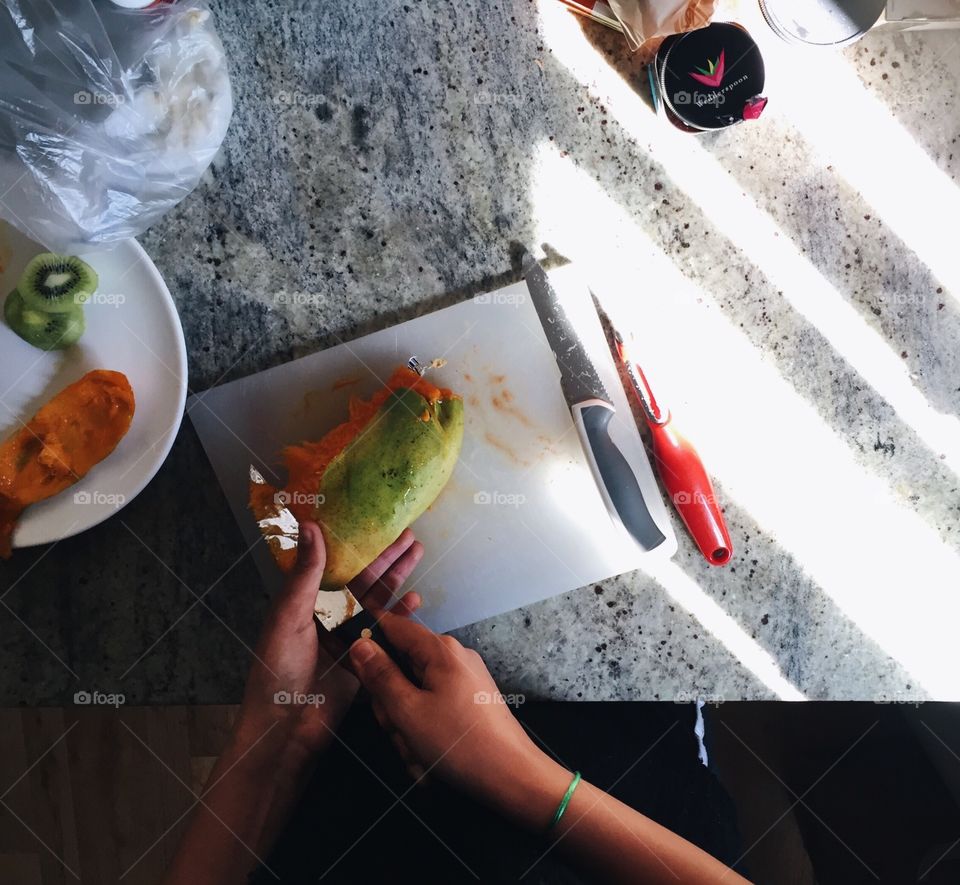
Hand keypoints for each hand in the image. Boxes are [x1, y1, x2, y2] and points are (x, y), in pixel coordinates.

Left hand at [236, 522, 423, 754]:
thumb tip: (310, 524)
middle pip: (363, 578)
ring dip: (397, 577)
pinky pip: (387, 631)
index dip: (355, 542)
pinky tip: (416, 598)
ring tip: (418, 553)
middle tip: (410, 533)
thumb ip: (305, 573)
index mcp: (305, 601)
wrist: (287, 729)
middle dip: (386, 556)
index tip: (374, 520)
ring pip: (378, 599)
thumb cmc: (278, 670)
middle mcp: (328, 615)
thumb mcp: (288, 617)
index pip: (335, 563)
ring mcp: (349, 636)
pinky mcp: (366, 658)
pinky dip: (402, 614)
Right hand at [348, 615, 570, 826]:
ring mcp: (464, 680)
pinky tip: (428, 760)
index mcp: (440, 650)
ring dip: (407, 726)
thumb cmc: (457, 742)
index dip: (369, 642)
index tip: (353, 668)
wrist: (513, 777)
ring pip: (414, 694)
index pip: (393, 626)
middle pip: (402, 668)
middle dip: (392, 704)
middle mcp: (453, 658)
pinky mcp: (469, 702)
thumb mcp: (408, 711)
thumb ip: (380, 676)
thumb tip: (360, 643)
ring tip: (418, 754)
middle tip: (398, 731)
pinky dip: (424, 732)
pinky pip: (433, 709)